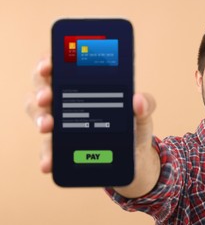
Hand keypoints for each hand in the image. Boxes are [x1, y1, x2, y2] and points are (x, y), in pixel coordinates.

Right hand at [26, 57, 158, 193]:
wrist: (135, 158)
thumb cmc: (135, 128)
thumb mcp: (143, 115)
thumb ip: (146, 105)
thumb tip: (138, 100)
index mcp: (87, 85)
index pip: (62, 66)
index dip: (49, 61)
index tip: (48, 66)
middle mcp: (69, 100)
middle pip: (44, 86)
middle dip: (41, 89)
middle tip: (47, 97)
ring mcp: (62, 124)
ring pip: (39, 113)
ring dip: (39, 118)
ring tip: (47, 126)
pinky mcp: (62, 148)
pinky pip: (48, 149)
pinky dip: (46, 155)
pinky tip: (49, 162)